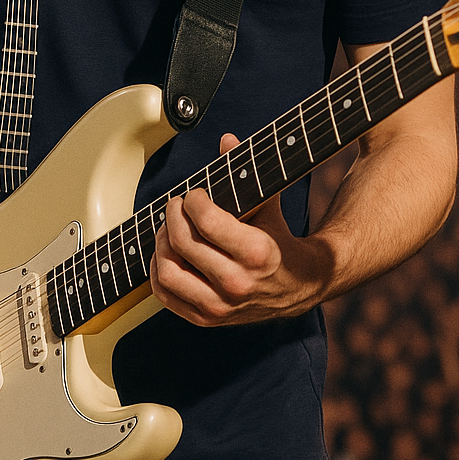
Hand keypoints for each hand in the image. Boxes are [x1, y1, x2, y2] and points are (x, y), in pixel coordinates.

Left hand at [151, 134, 324, 325]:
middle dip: (172, 215)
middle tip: (177, 205)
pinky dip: (157, 272)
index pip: (206, 221)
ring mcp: (221, 305)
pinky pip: (166, 296)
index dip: (192, 200)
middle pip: (182, 243)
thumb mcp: (268, 203)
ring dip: (161, 244)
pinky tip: (165, 253)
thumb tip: (227, 140)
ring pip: (168, 272)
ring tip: (169, 228)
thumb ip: (246, 170)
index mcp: (256, 252)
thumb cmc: (279, 239)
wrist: (300, 286)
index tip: (194, 194)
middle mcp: (237, 283)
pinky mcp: (208, 319)